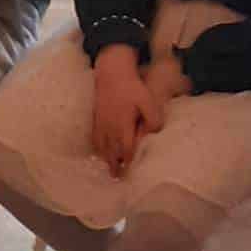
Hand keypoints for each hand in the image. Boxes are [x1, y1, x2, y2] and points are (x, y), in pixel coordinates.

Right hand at [91, 46, 161, 179]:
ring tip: (109, 169)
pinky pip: (95, 137)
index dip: (128, 161)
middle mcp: (110, 127)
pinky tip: (100, 151)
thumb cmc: (131, 86)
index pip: (126, 149)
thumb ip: (153, 119)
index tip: (130, 173)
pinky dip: (97, 147)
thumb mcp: (148, 100)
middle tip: (117, 178)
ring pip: (102, 145)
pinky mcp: (96, 118)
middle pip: (112, 151)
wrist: (111, 72)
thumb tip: (154, 133)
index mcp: (123, 125)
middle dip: (115, 165)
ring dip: (106, 158)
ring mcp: (101, 123)